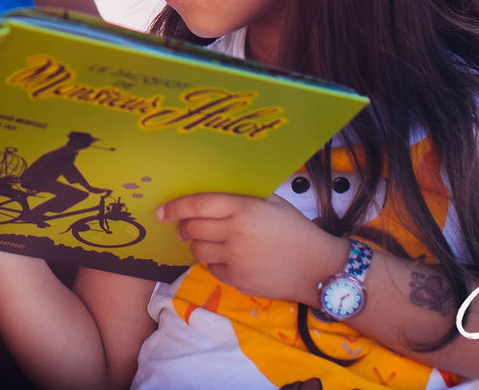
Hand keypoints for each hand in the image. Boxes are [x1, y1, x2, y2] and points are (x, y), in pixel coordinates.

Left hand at [158, 193, 347, 305]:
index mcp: (244, 208)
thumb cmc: (297, 230)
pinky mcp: (237, 280)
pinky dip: (214, 263)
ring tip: (208, 241)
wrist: (317, 268)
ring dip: (196, 245)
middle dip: (184, 227)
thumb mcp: (273, 203)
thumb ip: (244, 198)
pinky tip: (227, 258)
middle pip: (192, 229)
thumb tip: (214, 197)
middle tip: (185, 227)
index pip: (197, 205)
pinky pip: (212, 269)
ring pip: (198, 250)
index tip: (161, 211)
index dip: (175, 207)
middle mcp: (235, 233)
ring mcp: (234, 259)